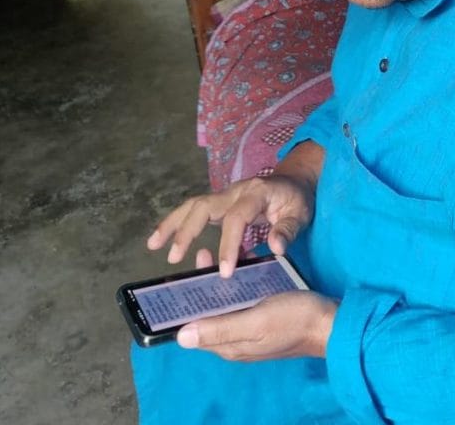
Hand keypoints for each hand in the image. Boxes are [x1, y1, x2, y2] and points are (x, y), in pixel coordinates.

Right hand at [147, 173, 314, 276]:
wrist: (294, 181)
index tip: (224, 272)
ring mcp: (226, 194)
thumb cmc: (297, 200)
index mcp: (257, 193)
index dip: (228, 244)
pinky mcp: (220, 202)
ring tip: (153, 245)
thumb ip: (288, 230)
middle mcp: (236, 191)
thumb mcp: (301, 214)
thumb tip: (276, 248)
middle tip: (176, 258)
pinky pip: (194, 210)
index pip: (237, 218)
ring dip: (172, 224)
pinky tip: (160, 239)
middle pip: (205, 205)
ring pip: (193, 205)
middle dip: (187, 231)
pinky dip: (176, 222)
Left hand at [176, 249, 337, 360]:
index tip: (181, 278)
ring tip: (218, 257)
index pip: (195, 329)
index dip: (184, 306)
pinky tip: (243, 269)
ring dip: (220, 285)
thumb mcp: (257, 322)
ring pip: (227, 307)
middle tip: (203, 256)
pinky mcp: (265, 319)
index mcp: (230, 345)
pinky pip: (243, 303)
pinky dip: (238, 287)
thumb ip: (220, 328)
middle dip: (201, 289)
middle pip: (209, 316)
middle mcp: (237, 341)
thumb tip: (180, 337)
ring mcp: (252, 331)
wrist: (332, 322)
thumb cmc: (295, 319)